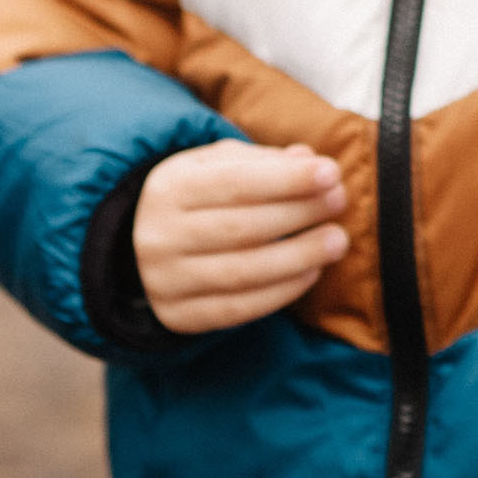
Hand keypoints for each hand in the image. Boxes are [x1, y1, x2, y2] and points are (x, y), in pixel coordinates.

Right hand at [132, 140, 349, 334]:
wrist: (138, 247)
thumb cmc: (196, 198)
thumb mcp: (216, 166)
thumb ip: (263, 161)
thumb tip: (310, 160)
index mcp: (168, 187)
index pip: (235, 182)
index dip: (287, 178)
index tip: (332, 172)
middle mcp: (160, 235)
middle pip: (242, 227)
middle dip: (299, 213)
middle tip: (340, 202)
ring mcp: (166, 280)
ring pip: (243, 272)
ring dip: (299, 256)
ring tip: (337, 240)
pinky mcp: (179, 316)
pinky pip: (238, 309)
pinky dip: (281, 292)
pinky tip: (311, 273)